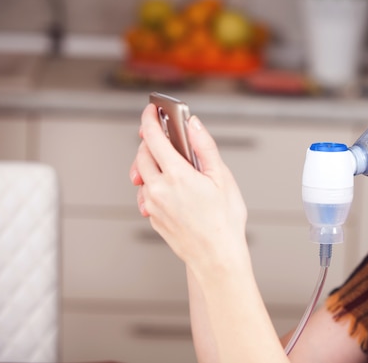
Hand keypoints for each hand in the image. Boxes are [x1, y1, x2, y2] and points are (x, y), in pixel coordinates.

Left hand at [130, 103, 247, 268]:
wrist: (217, 257)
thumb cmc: (225, 220)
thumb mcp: (222, 177)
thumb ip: (205, 146)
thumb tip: (193, 124)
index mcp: (177, 175)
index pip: (153, 137)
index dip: (149, 119)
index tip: (151, 110)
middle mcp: (158, 189)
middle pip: (142, 154)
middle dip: (150, 141)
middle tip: (165, 137)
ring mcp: (152, 205)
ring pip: (141, 175)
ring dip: (151, 164)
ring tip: (170, 165)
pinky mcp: (152, 218)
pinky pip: (145, 194)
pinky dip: (153, 184)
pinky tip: (172, 189)